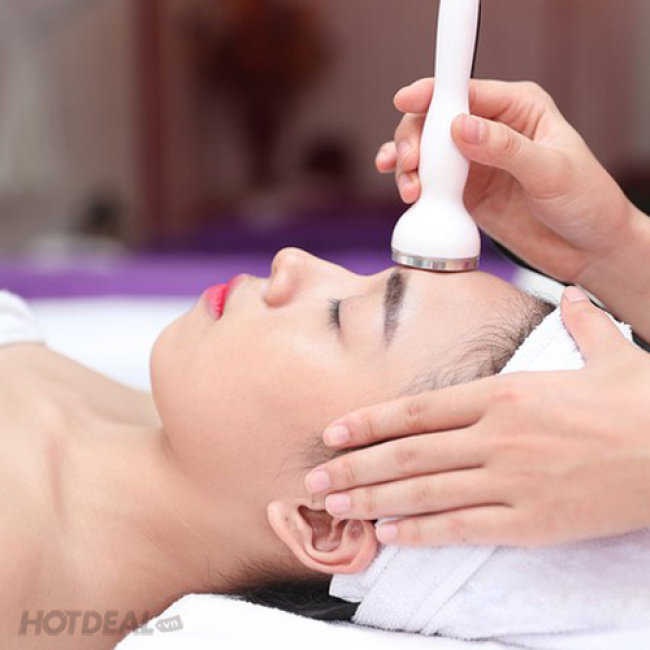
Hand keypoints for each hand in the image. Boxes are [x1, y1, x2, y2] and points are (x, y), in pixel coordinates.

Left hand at [304, 288, 649, 546]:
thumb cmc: (643, 399)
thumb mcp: (608, 353)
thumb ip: (578, 325)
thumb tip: (572, 296)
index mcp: (504, 393)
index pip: (419, 409)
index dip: (370, 422)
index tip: (334, 432)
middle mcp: (497, 435)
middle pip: (409, 453)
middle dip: (355, 468)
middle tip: (314, 480)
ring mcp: (511, 480)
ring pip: (425, 492)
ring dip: (374, 502)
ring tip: (335, 509)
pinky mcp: (533, 521)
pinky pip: (464, 527)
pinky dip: (422, 532)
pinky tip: (390, 535)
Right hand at [377, 78, 638, 288]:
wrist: (587, 249)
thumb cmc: (585, 201)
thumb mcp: (551, 170)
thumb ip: (505, 148)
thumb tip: (460, 127)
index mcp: (517, 109)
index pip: (467, 91)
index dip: (433, 93)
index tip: (406, 101)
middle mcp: (490, 131)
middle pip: (435, 120)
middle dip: (414, 137)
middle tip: (412, 163)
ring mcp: (473, 164)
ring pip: (426, 152)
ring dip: (408, 165)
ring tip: (411, 188)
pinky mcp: (464, 194)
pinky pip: (429, 184)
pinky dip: (412, 186)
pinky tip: (409, 195)